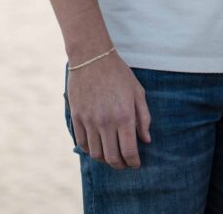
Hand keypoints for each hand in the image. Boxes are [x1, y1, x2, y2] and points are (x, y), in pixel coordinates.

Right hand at [68, 52, 150, 168]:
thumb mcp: (137, 91)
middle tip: (125, 164)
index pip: (129, 151)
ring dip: (105, 159)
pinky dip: (90, 150)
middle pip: (112, 157)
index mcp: (124, 116)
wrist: (92, 57)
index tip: (136, 164)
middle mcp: (106, 122)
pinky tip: (97, 146)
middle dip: (120, 165)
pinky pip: (82, 143)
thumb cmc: (118, 73)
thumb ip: (143, 117)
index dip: (133, 162)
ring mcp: (89, 121)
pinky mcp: (77, 118)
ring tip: (111, 155)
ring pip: (96, 154)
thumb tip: (146, 140)